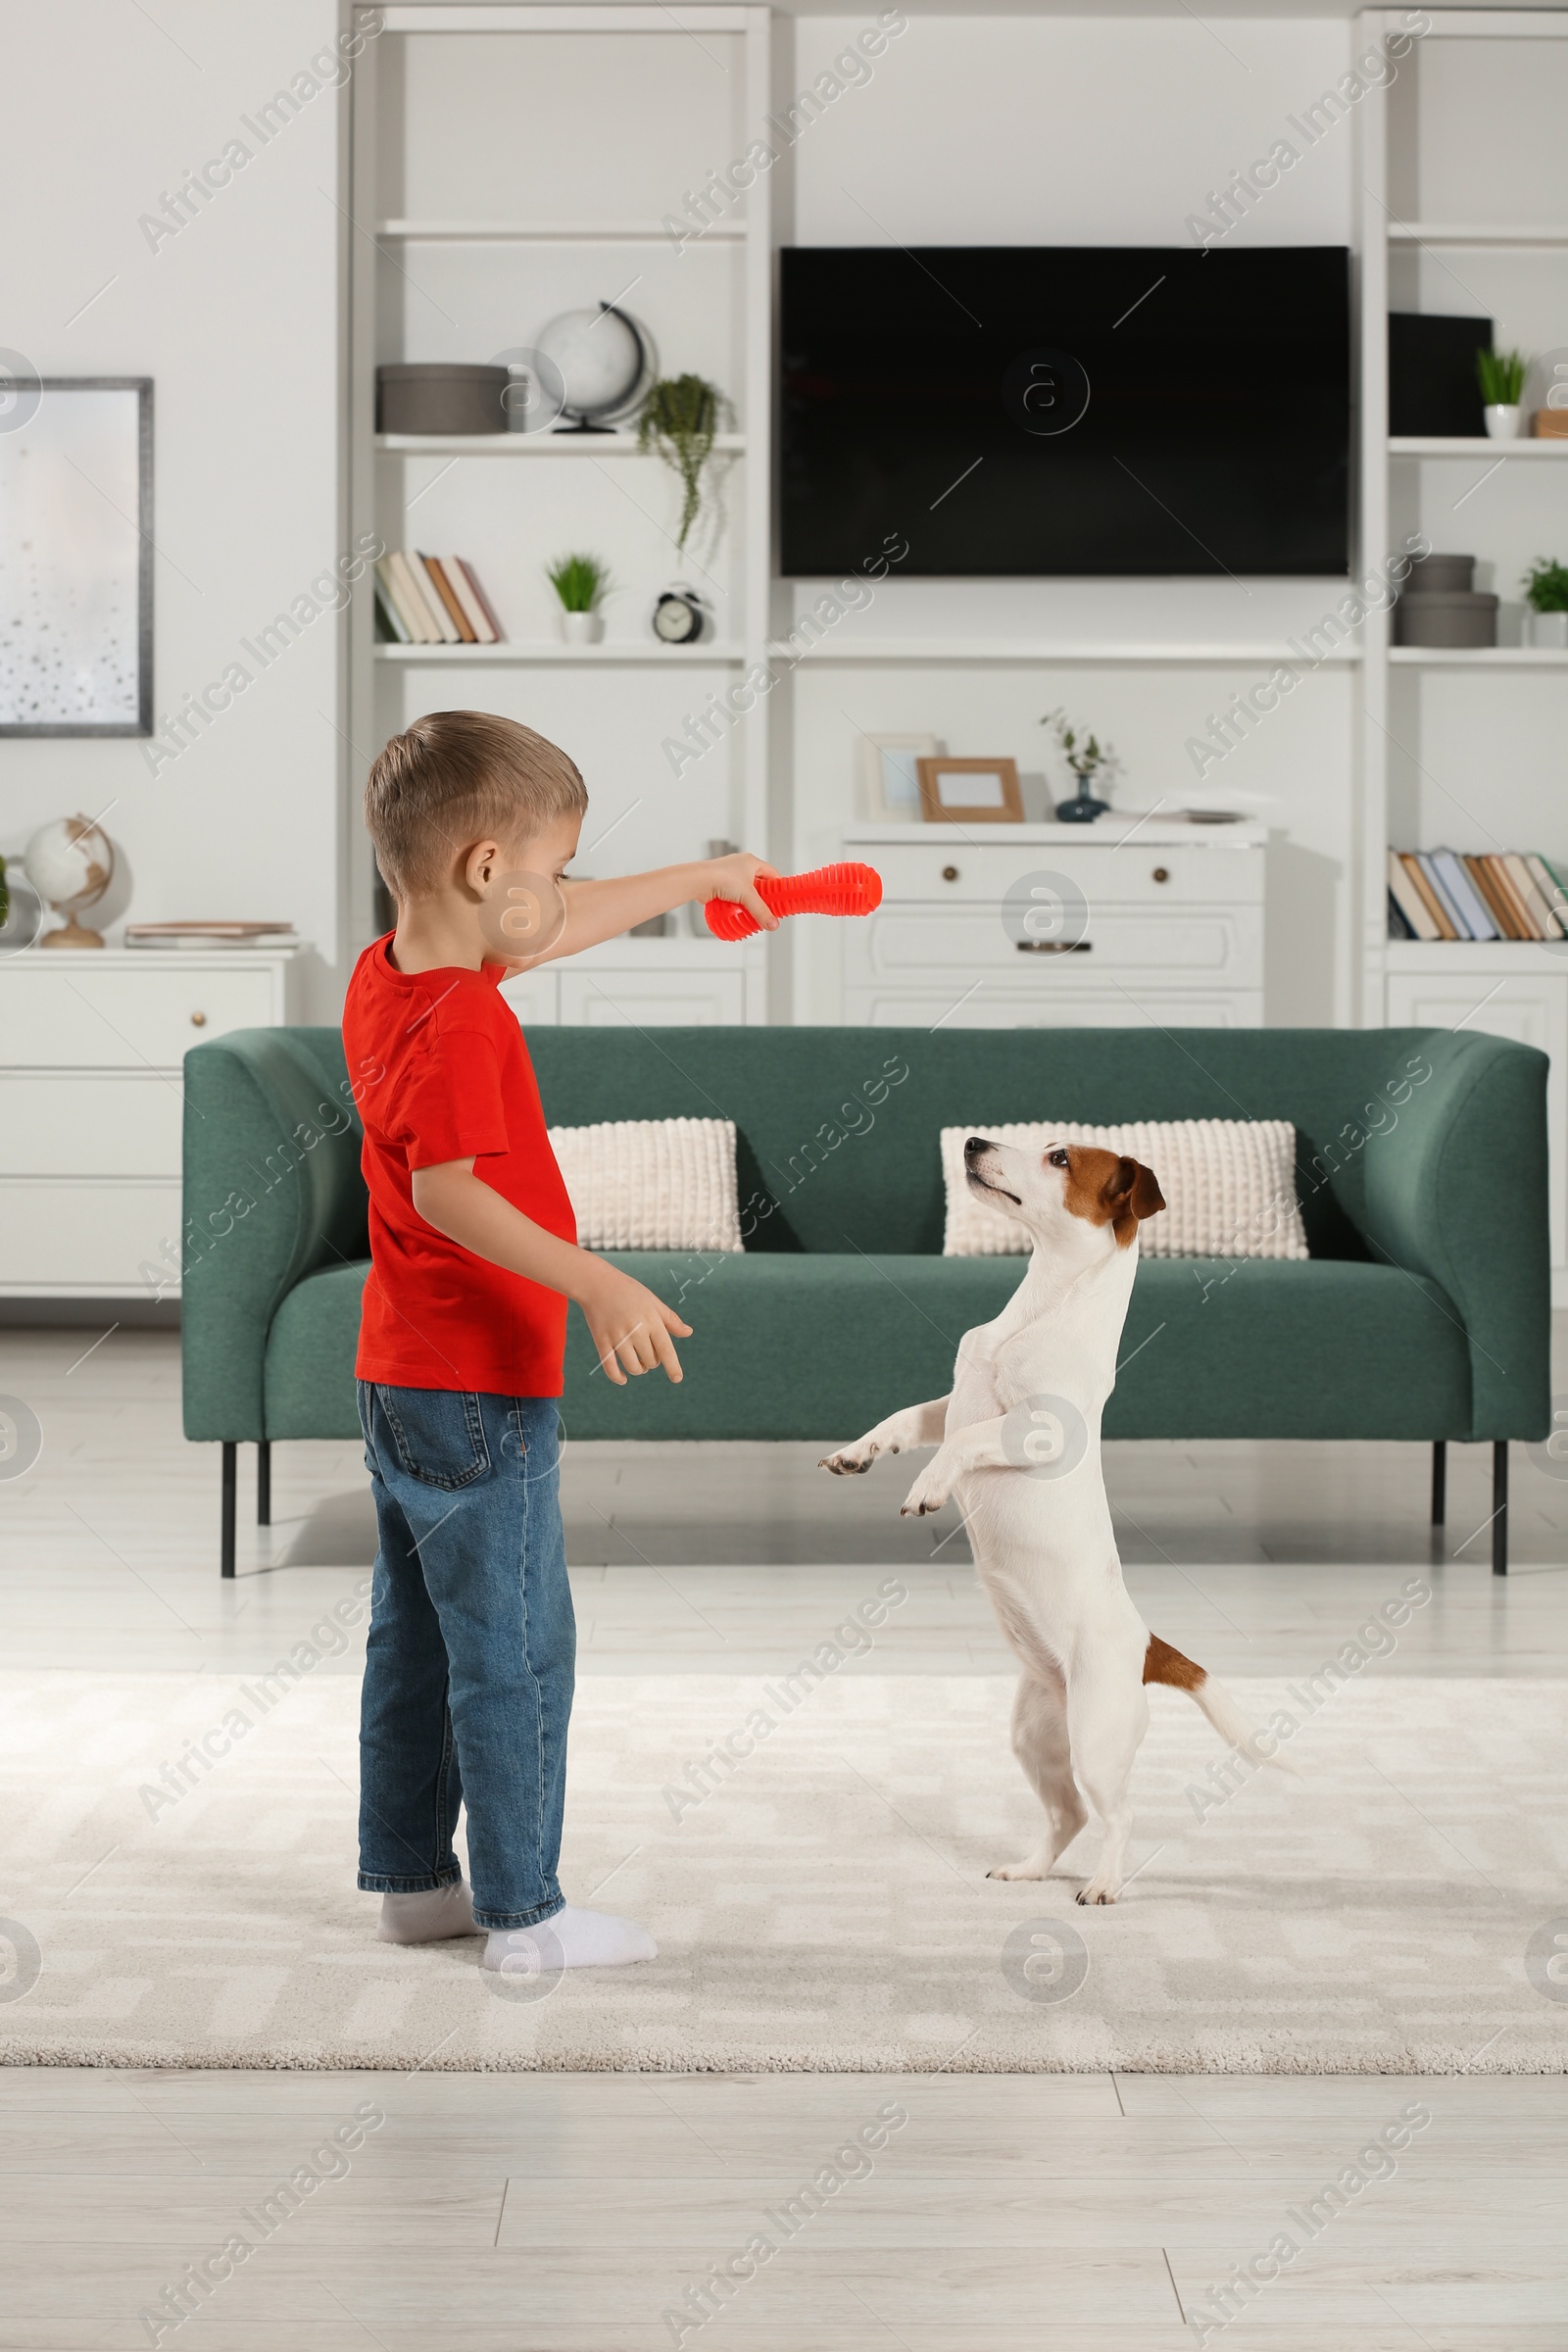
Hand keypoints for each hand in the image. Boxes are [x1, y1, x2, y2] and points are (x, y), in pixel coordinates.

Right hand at [579, 1264, 691, 1384]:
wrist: (597, 1284)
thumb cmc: (629, 1292)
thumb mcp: (653, 1301)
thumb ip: (670, 1319)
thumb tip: (689, 1333)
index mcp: (651, 1320)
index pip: (666, 1349)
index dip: (673, 1366)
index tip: (677, 1378)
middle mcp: (635, 1330)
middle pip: (650, 1361)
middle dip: (652, 1362)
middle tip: (649, 1354)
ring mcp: (617, 1337)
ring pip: (633, 1367)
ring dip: (639, 1369)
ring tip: (639, 1364)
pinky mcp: (601, 1341)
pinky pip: (611, 1368)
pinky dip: (618, 1377)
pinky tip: (623, 1379)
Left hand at [700, 852, 779, 931]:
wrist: (699, 881)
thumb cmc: (722, 877)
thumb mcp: (747, 896)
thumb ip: (761, 911)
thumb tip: (772, 924)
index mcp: (751, 861)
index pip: (771, 872)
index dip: (777, 885)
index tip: (781, 898)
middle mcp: (740, 866)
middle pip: (758, 883)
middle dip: (762, 897)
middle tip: (767, 908)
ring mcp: (729, 874)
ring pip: (744, 890)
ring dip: (748, 901)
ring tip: (753, 913)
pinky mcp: (719, 883)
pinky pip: (733, 894)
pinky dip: (737, 903)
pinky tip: (739, 912)